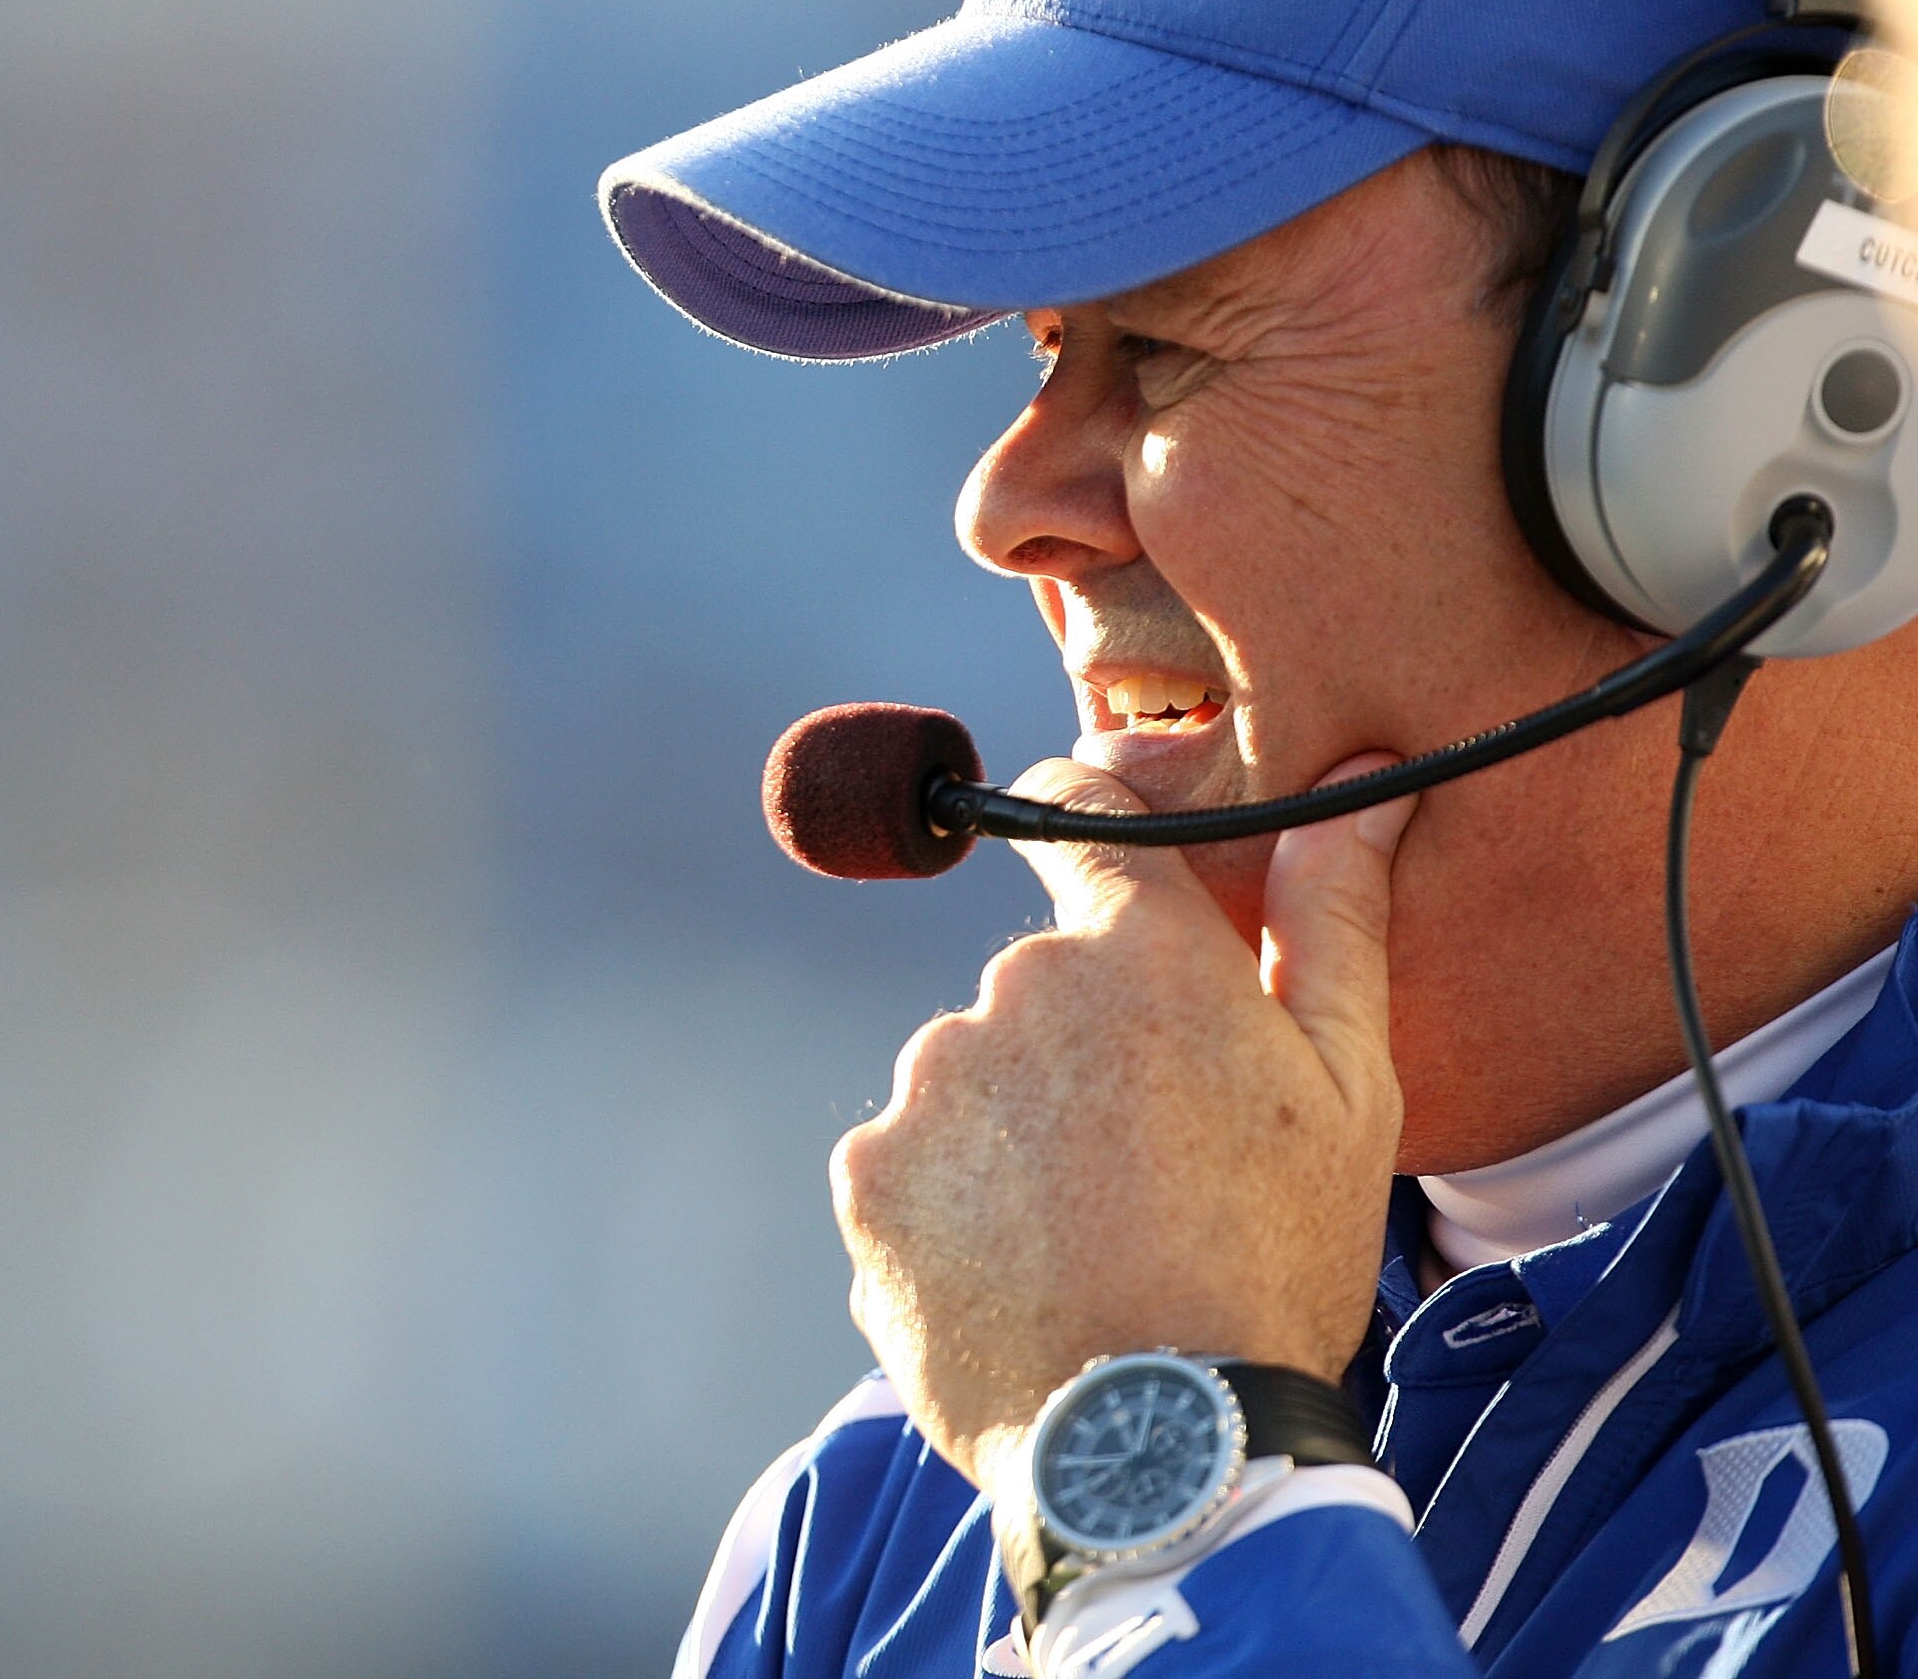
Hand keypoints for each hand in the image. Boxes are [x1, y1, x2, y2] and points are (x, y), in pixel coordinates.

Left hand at [829, 753, 1414, 1488]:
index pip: (1078, 816)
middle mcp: (1009, 990)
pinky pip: (913, 1170)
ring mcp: (926, 1086)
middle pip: (1033, 990)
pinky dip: (955, 1215)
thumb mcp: (1349, 1088)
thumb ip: (1335, 919)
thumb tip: (1364, 788)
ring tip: (1091, 1244)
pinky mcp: (868, 1178)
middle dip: (1079, 1054)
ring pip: (969, 1086)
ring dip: (1013, 1141)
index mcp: (1136, 949)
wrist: (1165, 1444)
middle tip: (1149, 1167)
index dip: (1085, 832)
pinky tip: (1025, 1280)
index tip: (1096, 876)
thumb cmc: (1277, 1259)